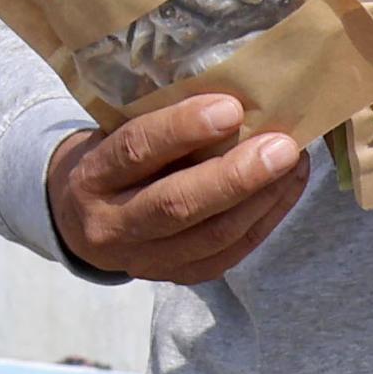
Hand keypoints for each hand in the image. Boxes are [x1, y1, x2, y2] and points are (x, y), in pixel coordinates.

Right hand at [46, 94, 309, 282]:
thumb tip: (233, 95)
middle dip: (235, 176)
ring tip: (294, 163)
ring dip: (261, 199)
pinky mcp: (176, 279)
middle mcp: (111, 225)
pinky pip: (228, 255)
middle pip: (176, 206)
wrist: (78, 219)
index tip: (230, 107)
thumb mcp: (113, 131)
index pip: (135, 151)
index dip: (182, 130)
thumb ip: (157, 120)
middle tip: (281, 146)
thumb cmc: (109, 157)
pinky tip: (287, 189)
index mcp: (91, 176)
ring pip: (211, 237)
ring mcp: (142, 260)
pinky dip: (264, 221)